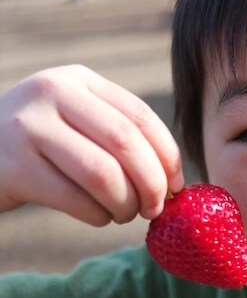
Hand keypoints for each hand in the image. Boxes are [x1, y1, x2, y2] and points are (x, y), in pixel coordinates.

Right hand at [0, 65, 183, 224]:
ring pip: (103, 174)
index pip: (140, 116)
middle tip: (157, 208)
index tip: (178, 185)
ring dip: (126, 204)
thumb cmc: (42, 145)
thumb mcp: (77, 121)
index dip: (168, 155)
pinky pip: (75, 200)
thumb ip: (120, 135)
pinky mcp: (12, 167)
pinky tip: (99, 217)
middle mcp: (52, 93)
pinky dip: (98, 216)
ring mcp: (27, 127)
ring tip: (126, 214)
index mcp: (79, 80)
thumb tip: (175, 179)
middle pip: (126, 143)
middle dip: (152, 183)